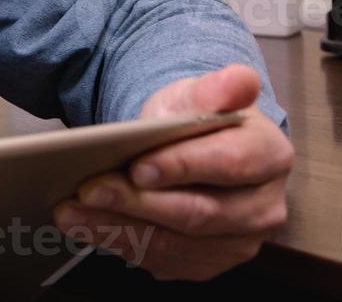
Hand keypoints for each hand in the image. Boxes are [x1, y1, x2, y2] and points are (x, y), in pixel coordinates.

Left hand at [51, 63, 292, 279]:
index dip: (182, 166)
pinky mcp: (207, 261)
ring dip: (117, 228)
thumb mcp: (199, 93)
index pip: (229, 164)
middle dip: (137, 203)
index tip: (138, 167)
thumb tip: (239, 79)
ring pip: (174, 243)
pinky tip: (86, 227)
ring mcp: (237, 242)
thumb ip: (216, 89)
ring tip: (72, 212)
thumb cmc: (195, 118)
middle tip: (89, 191)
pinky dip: (119, 243)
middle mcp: (262, 208)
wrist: (190, 145)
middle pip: (197, 213)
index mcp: (269, 156)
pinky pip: (161, 260)